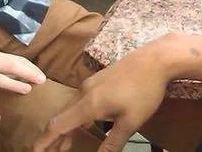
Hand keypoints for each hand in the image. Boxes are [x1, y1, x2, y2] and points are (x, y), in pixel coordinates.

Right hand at [33, 46, 170, 151]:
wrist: (156, 58)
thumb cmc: (144, 91)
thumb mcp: (130, 122)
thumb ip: (112, 143)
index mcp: (88, 105)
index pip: (58, 126)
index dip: (45, 141)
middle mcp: (84, 92)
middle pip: (62, 117)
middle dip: (54, 137)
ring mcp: (91, 83)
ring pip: (71, 108)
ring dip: (66, 126)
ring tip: (66, 143)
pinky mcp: (100, 78)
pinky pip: (80, 99)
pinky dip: (76, 115)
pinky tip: (86, 121)